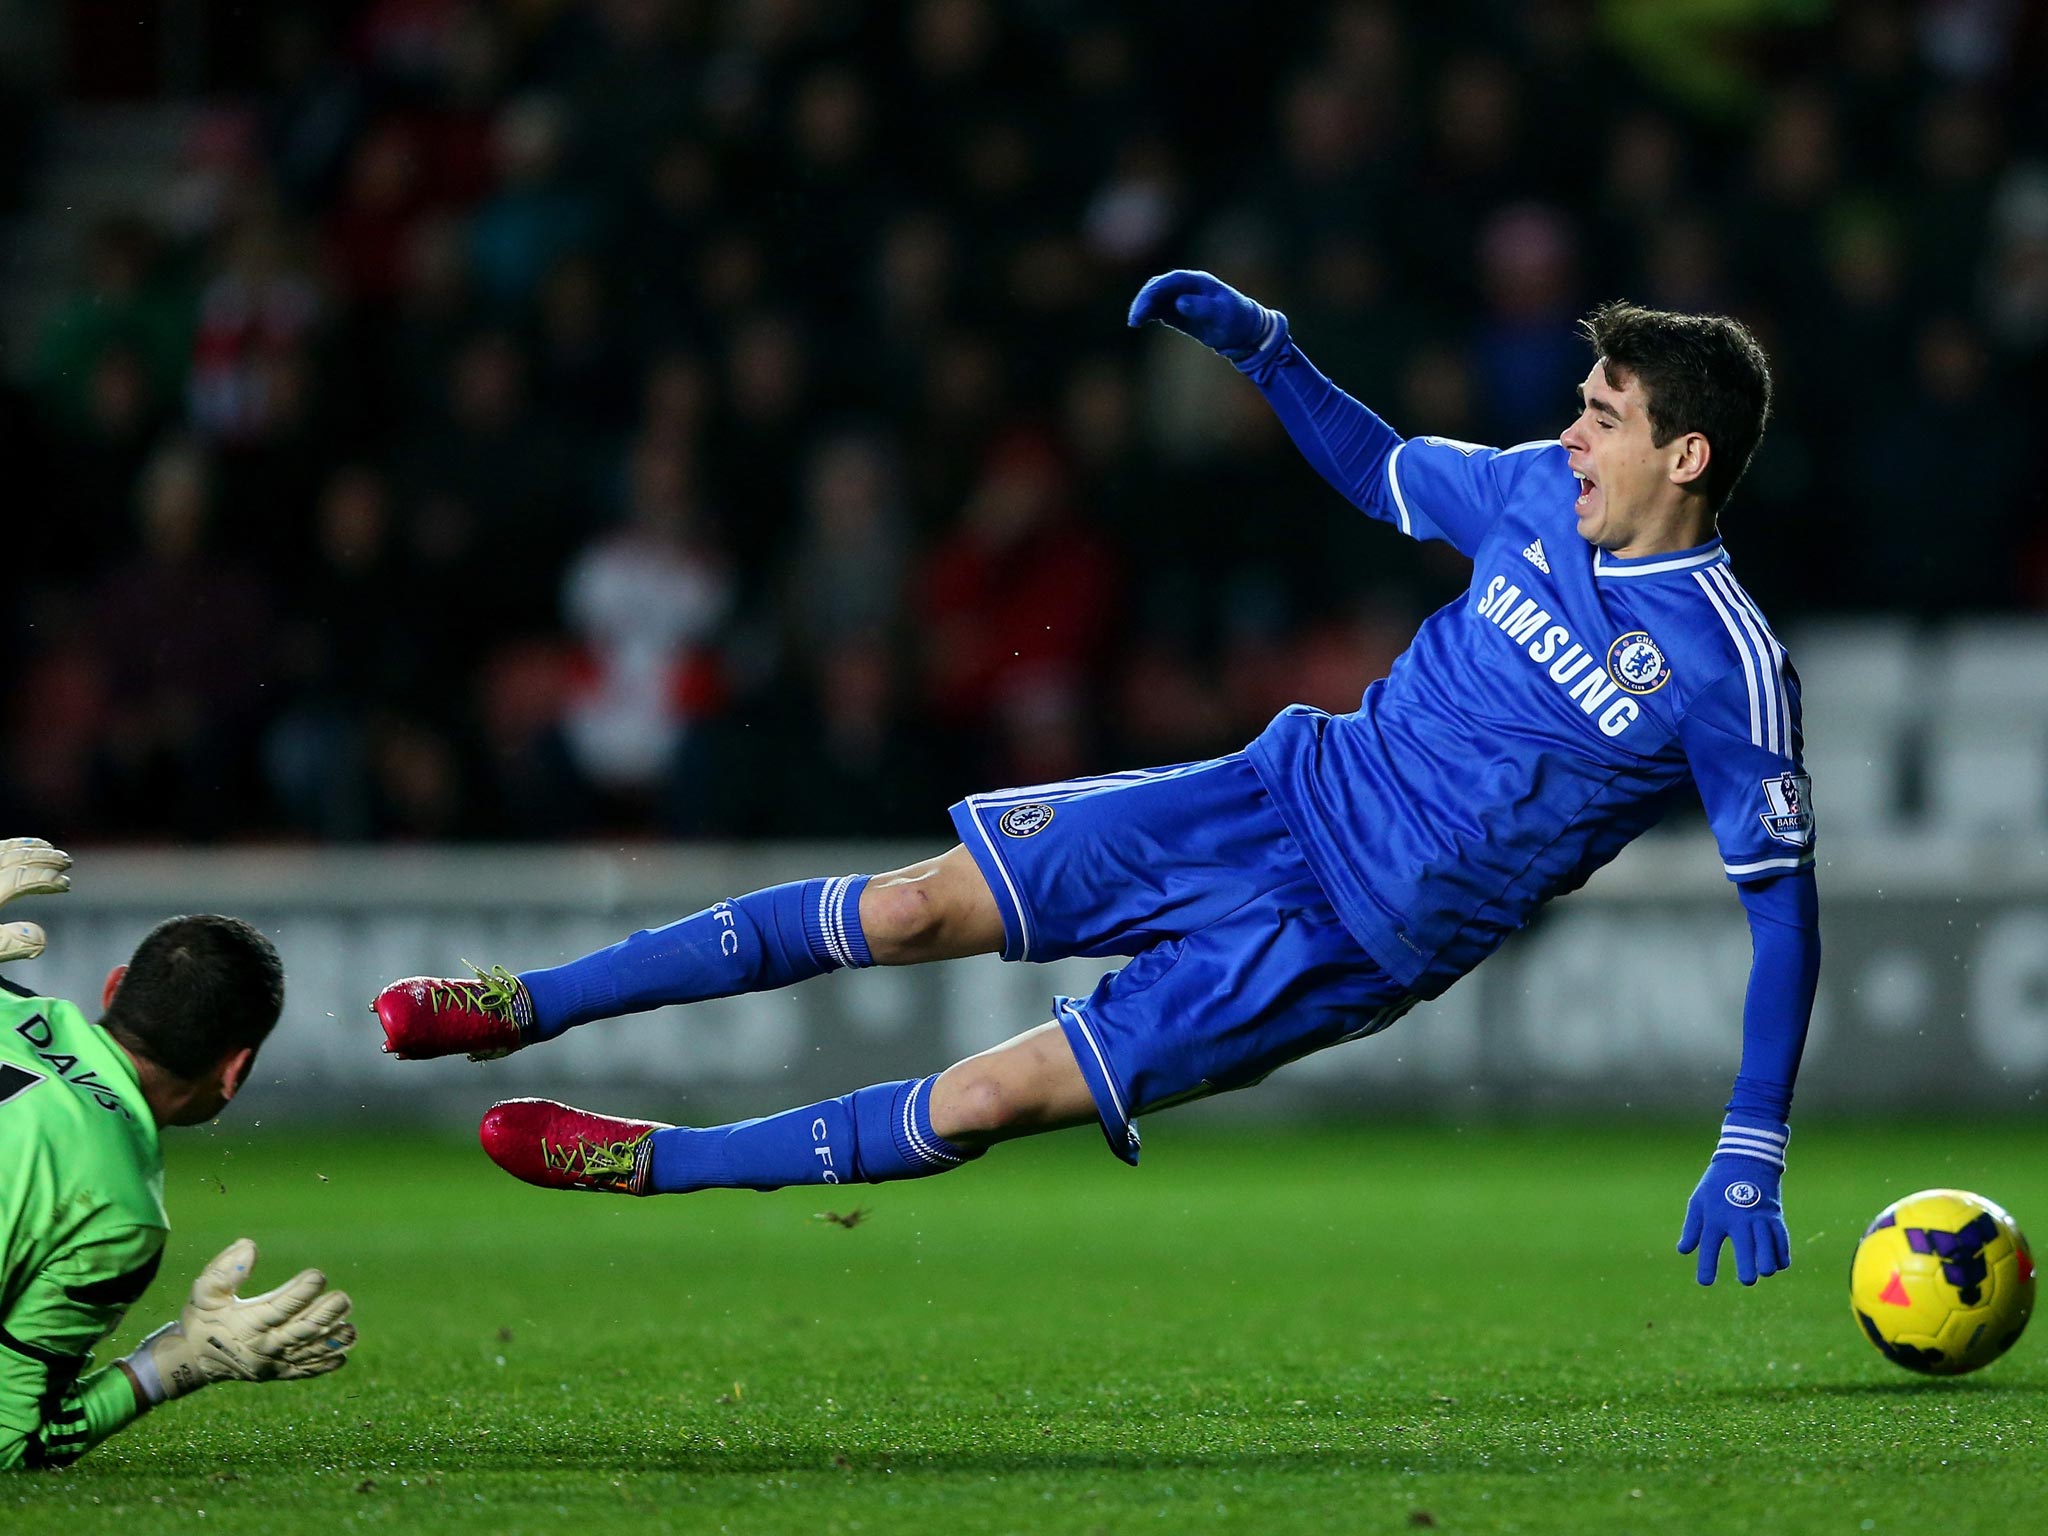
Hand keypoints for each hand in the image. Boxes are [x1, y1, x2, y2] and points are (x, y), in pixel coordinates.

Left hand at [0, 837, 70, 962]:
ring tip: (45, 847)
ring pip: (1, 850)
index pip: (24, 878)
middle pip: (15, 859)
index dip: (48, 879)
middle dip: (44, 857)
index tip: (66, 884)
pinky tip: (12, 850)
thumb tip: (42, 937)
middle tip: (66, 860)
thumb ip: (11, 942)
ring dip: (25, 847)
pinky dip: (6, 847)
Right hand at [125, 1239, 354, 1403]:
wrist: (193, 1360)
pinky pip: (304, 1371)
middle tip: (343, 1299)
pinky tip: (342, 1355)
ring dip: (332, 1341)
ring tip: (350, 1328)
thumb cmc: (203, 1318)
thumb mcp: (204, 1291)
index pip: (279, 1308)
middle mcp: (264, 1346)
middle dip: (325, 1315)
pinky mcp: (279, 1373)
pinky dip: (324, 1365)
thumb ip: (224, 1270)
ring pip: (308, 1353)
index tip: (318, 1275)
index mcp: (247, 1324)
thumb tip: (249, 1246)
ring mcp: (273, 1363)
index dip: (300, 1293)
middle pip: (301, 1332)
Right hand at [1126, 270, 1279, 358]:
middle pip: (1158, 287)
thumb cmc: (1237, 321)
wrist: (1245, 333)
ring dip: (1143, 307)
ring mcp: (1182, 298)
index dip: (1154, 292)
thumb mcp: (1223, 315)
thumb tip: (1179, 302)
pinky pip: (1159, 309)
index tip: (1145, 309)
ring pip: (1155, 298)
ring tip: (1134, 323)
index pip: (1170, 281)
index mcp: (1198, 282)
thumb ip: (1202, 308)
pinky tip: (1141, 322)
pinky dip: (1149, 314)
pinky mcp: (1179, 311)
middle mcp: (1187, 287)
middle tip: (1134, 320)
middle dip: (1144, 301)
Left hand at [1678, 1135, 1789, 1285]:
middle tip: (1747, 1280)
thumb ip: (1692, 1228)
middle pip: (1745, 1245)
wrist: (1745, 1159)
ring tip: (1765, 1272)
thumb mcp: (1698, 1202)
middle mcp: (1738, 1218)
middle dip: (1747, 1265)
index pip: (1709, 1245)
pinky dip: (1782, 1252)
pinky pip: (1781, 1237)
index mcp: (1715, 1216)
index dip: (1706, 1266)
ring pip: (1768, 1242)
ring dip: (1768, 1260)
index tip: (1704, 1283)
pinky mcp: (1774, 1215)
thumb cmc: (1717, 1184)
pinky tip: (1779, 1264)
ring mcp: (1758, 1216)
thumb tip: (1683, 1251)